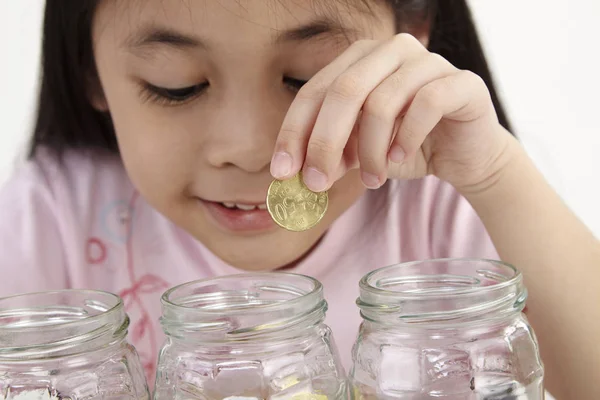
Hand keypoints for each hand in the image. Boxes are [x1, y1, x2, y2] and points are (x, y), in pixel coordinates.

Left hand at [270, 33, 512, 192]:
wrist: (464, 155)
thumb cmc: (404, 147)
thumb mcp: (357, 153)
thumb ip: (329, 155)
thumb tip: (292, 174)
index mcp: (358, 59)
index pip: (314, 91)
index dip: (295, 131)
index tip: (282, 171)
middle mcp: (390, 50)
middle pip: (343, 91)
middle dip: (324, 143)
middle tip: (316, 183)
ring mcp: (428, 60)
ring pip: (381, 103)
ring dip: (370, 151)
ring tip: (372, 179)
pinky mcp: (461, 81)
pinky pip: (426, 104)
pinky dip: (407, 138)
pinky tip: (401, 157)